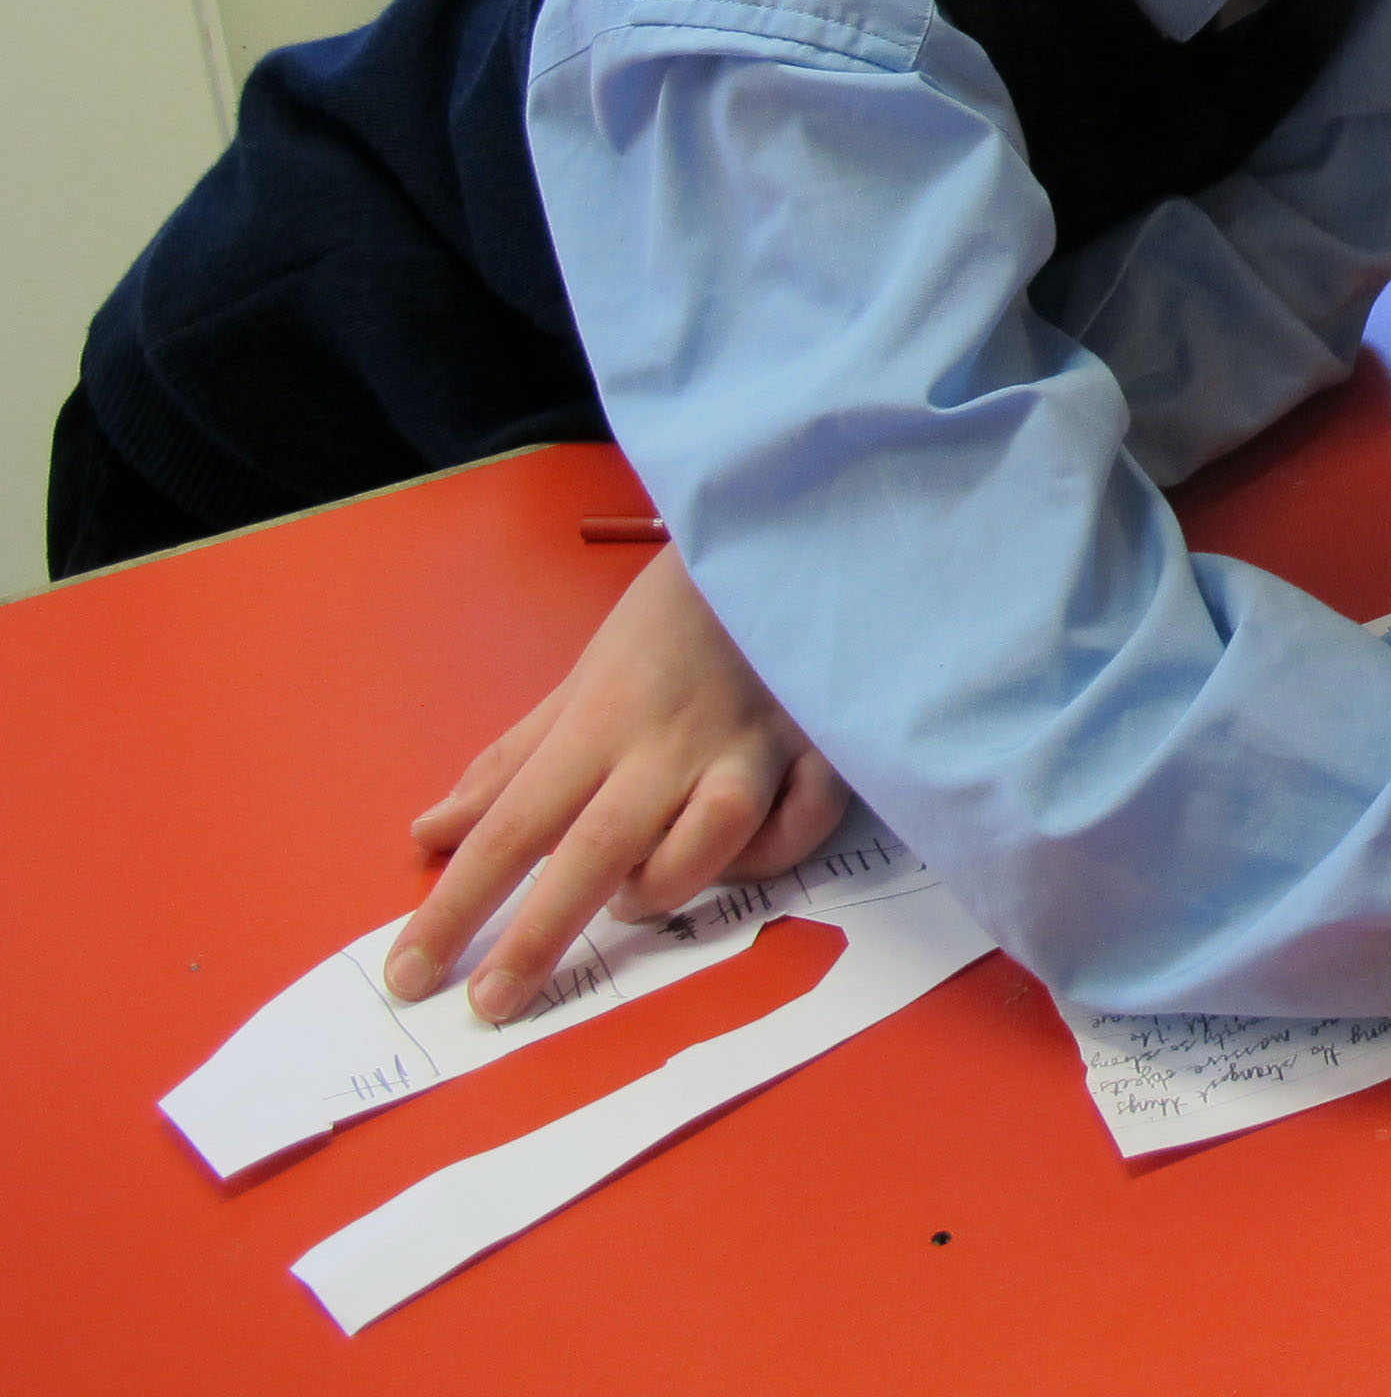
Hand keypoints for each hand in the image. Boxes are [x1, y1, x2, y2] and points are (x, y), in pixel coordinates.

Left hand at [383, 547, 847, 1019]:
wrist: (784, 539)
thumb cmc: (674, 616)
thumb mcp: (583, 677)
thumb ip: (513, 761)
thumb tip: (429, 833)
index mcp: (602, 721)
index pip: (511, 826)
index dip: (457, 905)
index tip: (411, 975)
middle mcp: (671, 741)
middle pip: (595, 851)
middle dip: (538, 937)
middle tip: (493, 1006)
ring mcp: (753, 743)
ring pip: (709, 843)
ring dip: (667, 886)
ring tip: (638, 900)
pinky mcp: (825, 741)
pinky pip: (803, 824)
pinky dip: (776, 852)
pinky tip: (750, 853)